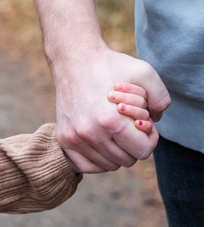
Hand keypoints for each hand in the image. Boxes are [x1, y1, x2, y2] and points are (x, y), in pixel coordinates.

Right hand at [51, 47, 169, 172]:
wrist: (74, 60)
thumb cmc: (112, 66)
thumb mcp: (146, 73)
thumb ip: (161, 99)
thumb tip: (155, 122)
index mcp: (110, 121)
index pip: (143, 151)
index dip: (150, 138)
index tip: (144, 124)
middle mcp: (90, 134)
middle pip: (127, 160)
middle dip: (134, 144)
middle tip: (129, 124)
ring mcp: (74, 138)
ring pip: (109, 165)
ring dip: (117, 151)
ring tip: (115, 130)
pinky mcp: (63, 139)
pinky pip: (87, 166)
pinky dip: (99, 159)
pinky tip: (103, 143)